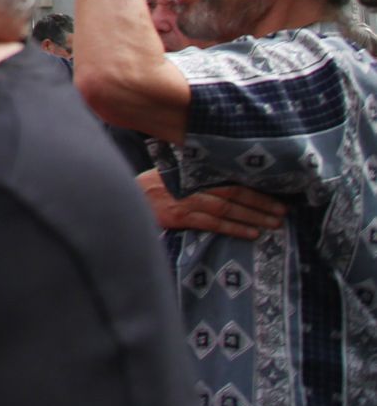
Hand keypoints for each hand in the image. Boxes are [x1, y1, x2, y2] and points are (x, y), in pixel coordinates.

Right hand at [136, 170, 285, 240]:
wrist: (121, 199)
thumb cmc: (148, 188)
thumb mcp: (170, 174)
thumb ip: (194, 175)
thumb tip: (223, 175)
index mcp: (192, 172)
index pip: (228, 178)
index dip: (253, 186)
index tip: (276, 192)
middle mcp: (191, 185)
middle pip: (232, 193)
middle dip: (260, 203)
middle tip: (283, 211)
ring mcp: (185, 201)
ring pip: (226, 208)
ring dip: (253, 216)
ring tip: (274, 224)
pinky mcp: (179, 217)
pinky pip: (212, 224)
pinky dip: (233, 228)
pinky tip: (251, 233)